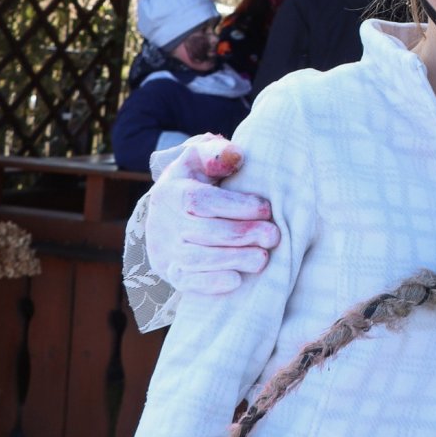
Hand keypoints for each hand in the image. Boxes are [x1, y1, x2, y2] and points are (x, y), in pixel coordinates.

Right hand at [144, 134, 279, 293]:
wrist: (170, 211)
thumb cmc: (196, 180)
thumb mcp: (201, 159)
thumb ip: (216, 153)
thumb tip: (235, 155)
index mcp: (171, 191)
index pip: (201, 201)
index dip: (236, 206)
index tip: (266, 208)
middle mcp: (162, 222)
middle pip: (202, 232)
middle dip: (242, 234)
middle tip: (273, 236)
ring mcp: (163, 250)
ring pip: (196, 260)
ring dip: (232, 260)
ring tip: (262, 259)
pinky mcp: (169, 272)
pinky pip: (186, 282)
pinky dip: (211, 283)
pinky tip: (237, 280)